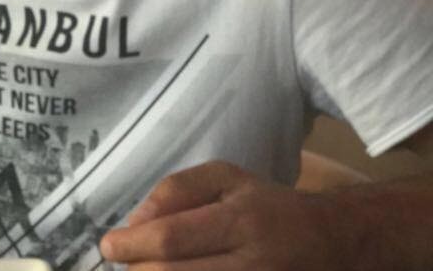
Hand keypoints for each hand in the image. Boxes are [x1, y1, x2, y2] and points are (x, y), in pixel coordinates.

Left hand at [99, 160, 361, 269]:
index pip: (173, 238)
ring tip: (145, 269)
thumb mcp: (226, 178)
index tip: (108, 245)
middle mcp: (253, 264)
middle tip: (124, 261)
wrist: (332, 242)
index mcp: (242, 219)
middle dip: (138, 270)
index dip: (132, 245)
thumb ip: (177, 189)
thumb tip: (136, 220)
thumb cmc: (267, 204)